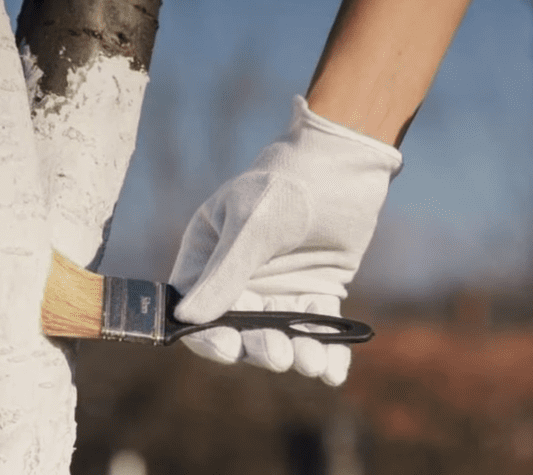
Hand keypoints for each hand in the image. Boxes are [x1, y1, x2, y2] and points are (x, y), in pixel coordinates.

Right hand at [168, 95, 401, 385]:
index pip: (197, 308)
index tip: (229, 349)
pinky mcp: (317, 291)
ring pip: (283, 334)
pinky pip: (317, 329)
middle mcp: (240, 278)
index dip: (209, 335)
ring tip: (314, 362)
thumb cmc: (288, 182)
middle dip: (261, 347)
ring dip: (296, 353)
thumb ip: (225, 272)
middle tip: (281, 354)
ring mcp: (279, 287)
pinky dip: (327, 351)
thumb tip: (187, 319)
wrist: (346, 161)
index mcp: (208, 255)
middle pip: (242, 330)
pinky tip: (334, 371)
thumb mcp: (253, 224)